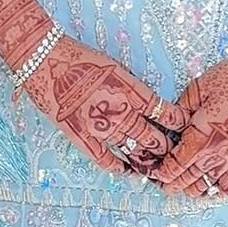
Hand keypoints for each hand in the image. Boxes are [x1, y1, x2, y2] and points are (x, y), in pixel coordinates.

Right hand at [22, 35, 189, 175]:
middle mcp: (119, 111)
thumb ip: (131, 86)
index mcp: (130, 90)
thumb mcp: (114, 65)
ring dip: (147, 159)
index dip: (175, 121)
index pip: (162, 111)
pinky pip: (105, 159)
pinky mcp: (82, 137)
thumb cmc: (79, 57)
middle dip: (165, 146)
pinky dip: (119, 167)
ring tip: (157, 165)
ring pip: (133, 151)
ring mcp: (101, 128)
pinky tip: (127, 170)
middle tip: (173, 151)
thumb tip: (146, 103)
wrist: (45, 59)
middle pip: (152, 137)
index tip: (182, 125)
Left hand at [151, 49, 227, 196]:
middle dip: (172, 183)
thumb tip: (169, 122)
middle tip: (160, 180)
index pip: (177, 163)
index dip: (163, 171)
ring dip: (190, 187)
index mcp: (204, 133)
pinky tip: (206, 185)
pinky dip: (215, 190)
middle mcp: (219, 151)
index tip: (153, 171)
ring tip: (179, 182)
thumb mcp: (200, 85)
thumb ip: (181, 108)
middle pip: (189, 179)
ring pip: (207, 185)